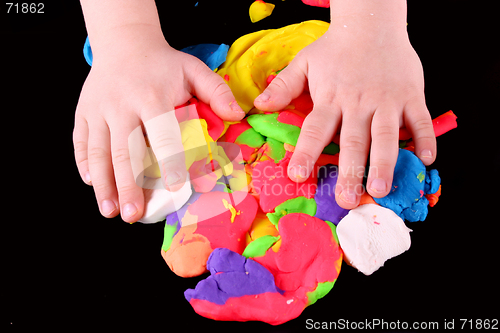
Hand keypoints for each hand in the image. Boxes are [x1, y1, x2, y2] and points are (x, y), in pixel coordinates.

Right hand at [73, 25, 244, 221]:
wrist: (124, 42)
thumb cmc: (163, 63)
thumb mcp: (193, 69)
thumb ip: (216, 91)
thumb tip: (238, 115)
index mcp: (151, 96)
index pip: (162, 134)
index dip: (169, 161)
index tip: (173, 188)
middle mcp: (121, 105)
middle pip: (124, 151)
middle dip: (128, 186)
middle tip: (133, 215)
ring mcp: (98, 110)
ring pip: (99, 152)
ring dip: (104, 184)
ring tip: (110, 211)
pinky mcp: (84, 113)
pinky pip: (80, 142)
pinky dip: (84, 164)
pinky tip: (92, 184)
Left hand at [254, 21, 435, 208]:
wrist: (372, 23)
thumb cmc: (335, 49)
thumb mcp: (304, 63)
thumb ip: (283, 86)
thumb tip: (259, 105)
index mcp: (330, 98)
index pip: (315, 130)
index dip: (306, 153)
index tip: (297, 176)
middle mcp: (358, 103)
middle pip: (353, 141)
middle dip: (349, 172)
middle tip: (346, 199)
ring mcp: (387, 100)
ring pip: (386, 136)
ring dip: (384, 164)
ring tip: (380, 189)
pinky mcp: (411, 96)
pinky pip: (421, 120)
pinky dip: (425, 138)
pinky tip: (426, 160)